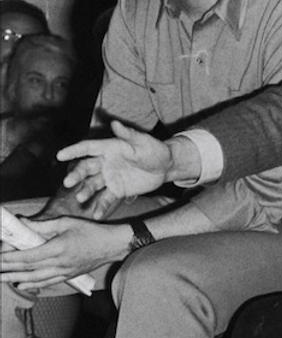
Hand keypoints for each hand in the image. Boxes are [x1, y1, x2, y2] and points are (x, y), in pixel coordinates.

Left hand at [0, 215, 128, 289]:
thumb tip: (22, 223)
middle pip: (27, 269)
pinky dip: (32, 284)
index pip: (27, 256)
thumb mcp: (66, 223)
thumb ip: (42, 226)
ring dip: (15, 278)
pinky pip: (47, 282)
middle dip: (7, 270)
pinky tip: (21, 284)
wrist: (113, 245)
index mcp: (57, 248)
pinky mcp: (69, 275)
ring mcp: (64, 271)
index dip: (9, 259)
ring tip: (1, 278)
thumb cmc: (91, 231)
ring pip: (35, 278)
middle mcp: (59, 263)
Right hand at [58, 120, 175, 204]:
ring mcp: (109, 178)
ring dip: (85, 191)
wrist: (165, 167)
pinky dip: (101, 206)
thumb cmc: (153, 150)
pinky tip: (97, 215)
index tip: (59, 155)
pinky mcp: (116, 190)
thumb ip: (128, 134)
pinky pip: (106, 199)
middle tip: (68, 182)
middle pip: (86, 168)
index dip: (73, 151)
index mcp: (108, 148)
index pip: (87, 148)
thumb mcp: (142, 141)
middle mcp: (104, 163)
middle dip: (76, 175)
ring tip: (81, 198)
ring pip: (93, 184)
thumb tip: (115, 122)